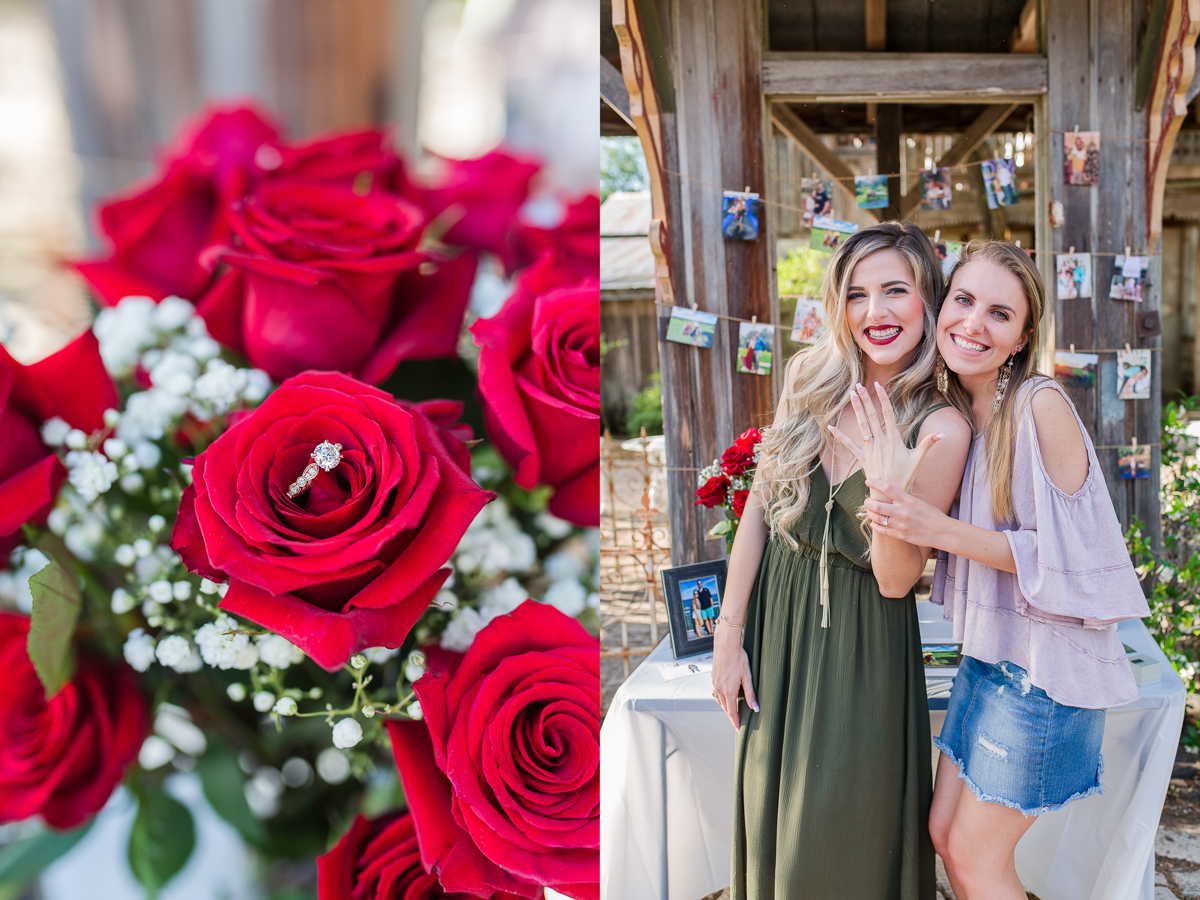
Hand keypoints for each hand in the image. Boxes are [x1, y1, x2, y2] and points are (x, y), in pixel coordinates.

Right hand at [711, 622, 757, 728]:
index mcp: (729, 690)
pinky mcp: (713, 677)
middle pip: (725, 708)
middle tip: (737, 722)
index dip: (735, 721)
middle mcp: (720, 688)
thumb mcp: (747, 676)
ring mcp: (715, 683)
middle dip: (731, 716)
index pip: (732, 711)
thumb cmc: (738, 658)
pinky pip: (717, 692)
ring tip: (733, 712)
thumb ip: (751, 694)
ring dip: (726, 707)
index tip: (738, 729)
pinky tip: (726, 696)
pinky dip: (722, 698)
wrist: (726, 644)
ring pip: (720, 700)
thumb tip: (755, 708)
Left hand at [828, 382, 942, 493]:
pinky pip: (849, 445)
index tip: (879, 386)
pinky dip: (840, 436)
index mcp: (893, 439)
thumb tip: (942, 435)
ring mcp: (870, 449)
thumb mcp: (918, 459)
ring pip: (861, 425)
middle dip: (865, 400)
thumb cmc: (905, 476)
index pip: (888, 414)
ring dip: (856, 410)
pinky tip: (831, 427)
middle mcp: (880, 441)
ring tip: (851, 395)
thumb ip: (928, 444)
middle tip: (859, 386)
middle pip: (872, 416)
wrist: (889, 493)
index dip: (883, 399)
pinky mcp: (862, 457)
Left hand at [862, 478, 948, 548]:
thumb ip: (904, 498)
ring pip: (877, 518)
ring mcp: (901, 525)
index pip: (887, 488)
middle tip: (867, 500)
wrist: (943, 532)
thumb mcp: (919, 502)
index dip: (875, 483)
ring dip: (870, 513)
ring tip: (870, 510)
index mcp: (909, 500)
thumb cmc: (933, 515)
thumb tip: (890, 492)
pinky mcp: (900, 535)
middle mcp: (903, 512)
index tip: (868, 481)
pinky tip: (874, 523)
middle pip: (877, 505)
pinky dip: (875, 525)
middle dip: (868, 502)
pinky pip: (882, 530)